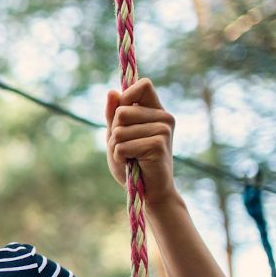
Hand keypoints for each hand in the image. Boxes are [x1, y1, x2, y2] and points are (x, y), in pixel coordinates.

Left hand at [104, 78, 176, 203]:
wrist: (148, 191)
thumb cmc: (132, 162)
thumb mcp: (117, 135)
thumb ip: (113, 114)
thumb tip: (112, 91)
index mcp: (155, 110)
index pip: (143, 85)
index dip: (126, 96)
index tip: (122, 116)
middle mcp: (164, 117)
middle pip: (121, 111)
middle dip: (115, 132)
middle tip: (127, 147)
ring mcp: (163, 130)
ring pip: (119, 130)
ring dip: (117, 147)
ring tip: (131, 157)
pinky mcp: (159, 145)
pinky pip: (123, 146)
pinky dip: (120, 157)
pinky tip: (133, 163)